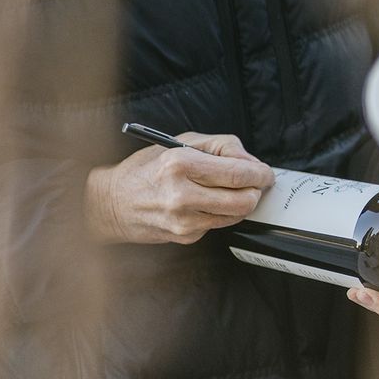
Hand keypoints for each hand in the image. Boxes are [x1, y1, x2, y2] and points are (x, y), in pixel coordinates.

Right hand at [85, 132, 275, 244]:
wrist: (112, 203)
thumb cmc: (147, 169)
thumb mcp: (180, 142)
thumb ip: (221, 146)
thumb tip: (251, 162)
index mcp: (180, 164)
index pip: (238, 173)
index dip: (260, 173)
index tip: (265, 172)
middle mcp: (182, 194)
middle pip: (244, 199)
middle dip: (256, 190)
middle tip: (255, 183)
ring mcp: (184, 220)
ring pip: (236, 215)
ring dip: (242, 203)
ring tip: (231, 191)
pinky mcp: (185, 236)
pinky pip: (218, 224)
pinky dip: (221, 213)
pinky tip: (206, 203)